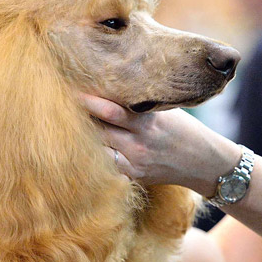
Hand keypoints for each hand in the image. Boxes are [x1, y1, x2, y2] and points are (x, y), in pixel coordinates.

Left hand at [80, 93, 239, 193]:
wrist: (205, 162)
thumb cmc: (183, 129)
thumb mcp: (165, 110)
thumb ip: (138, 102)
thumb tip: (109, 85)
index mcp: (148, 122)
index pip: (110, 110)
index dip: (87, 101)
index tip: (70, 91)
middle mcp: (140, 144)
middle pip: (98, 131)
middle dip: (79, 120)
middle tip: (56, 108)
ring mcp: (136, 162)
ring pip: (98, 151)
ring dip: (82, 140)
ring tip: (65, 129)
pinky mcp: (135, 176)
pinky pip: (107, 168)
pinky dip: (94, 159)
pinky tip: (82, 151)